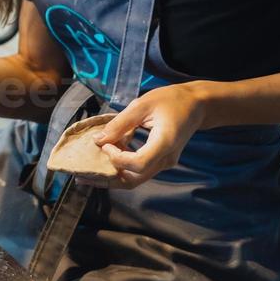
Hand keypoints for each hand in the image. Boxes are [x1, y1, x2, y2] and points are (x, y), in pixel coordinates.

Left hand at [81, 83, 205, 188]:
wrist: (196, 105)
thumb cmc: (171, 100)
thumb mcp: (142, 105)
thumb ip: (120, 124)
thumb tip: (98, 140)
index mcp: (164, 144)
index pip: (138, 164)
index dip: (117, 158)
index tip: (105, 143)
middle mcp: (166, 159)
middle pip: (134, 180)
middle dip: (107, 179)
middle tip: (83, 173)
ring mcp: (165, 163)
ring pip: (135, 179)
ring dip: (113, 173)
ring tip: (91, 167)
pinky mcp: (161, 161)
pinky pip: (139, 171)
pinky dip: (122, 167)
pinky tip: (108, 155)